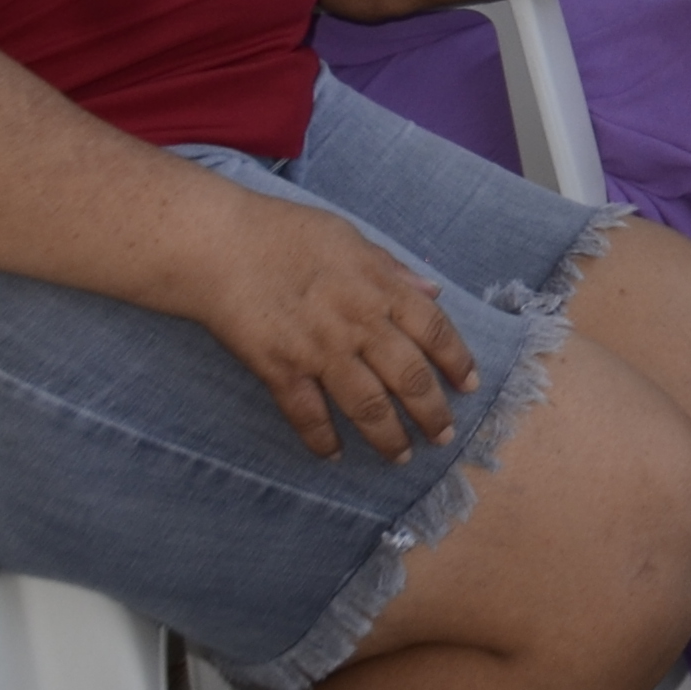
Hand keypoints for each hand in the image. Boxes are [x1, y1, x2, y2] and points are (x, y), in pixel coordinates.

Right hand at [177, 184, 478, 459]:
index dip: (457, 361)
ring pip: (367, 406)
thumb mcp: (351, 237)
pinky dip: (322, 440)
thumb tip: (434, 289)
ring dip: (388, 437)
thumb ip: (393, 269)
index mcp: (380, 288)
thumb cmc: (286, 233)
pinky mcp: (280, 370)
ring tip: (400, 457)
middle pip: (409, 378)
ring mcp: (320, 350)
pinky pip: (308, 415)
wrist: (221, 245)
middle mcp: (358, 324)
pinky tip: (333, 455)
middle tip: (443, 437)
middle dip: (432, 413)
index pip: (435, 331)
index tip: (469, 386)